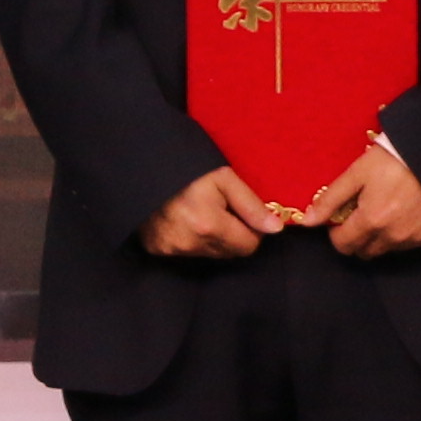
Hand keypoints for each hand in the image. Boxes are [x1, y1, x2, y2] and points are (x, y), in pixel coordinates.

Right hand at [142, 166, 276, 259]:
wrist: (144, 166)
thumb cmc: (188, 169)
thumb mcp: (224, 178)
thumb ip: (252, 205)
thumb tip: (276, 228)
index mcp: (209, 225)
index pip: (248, 246)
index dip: (252, 230)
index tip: (244, 214)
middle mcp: (190, 243)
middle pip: (230, 253)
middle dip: (233, 235)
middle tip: (222, 210)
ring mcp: (171, 249)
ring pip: (210, 254)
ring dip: (212, 238)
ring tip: (201, 213)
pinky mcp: (157, 250)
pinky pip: (187, 253)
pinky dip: (191, 240)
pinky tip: (184, 220)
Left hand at [301, 138, 420, 258]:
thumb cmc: (394, 159)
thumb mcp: (357, 173)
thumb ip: (330, 199)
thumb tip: (307, 222)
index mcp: (371, 221)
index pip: (343, 246)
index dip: (337, 233)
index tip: (342, 218)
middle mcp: (393, 235)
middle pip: (364, 252)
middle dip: (358, 237)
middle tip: (363, 213)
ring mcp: (414, 238)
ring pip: (387, 249)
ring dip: (381, 236)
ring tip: (387, 209)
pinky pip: (410, 244)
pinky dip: (404, 233)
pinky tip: (407, 211)